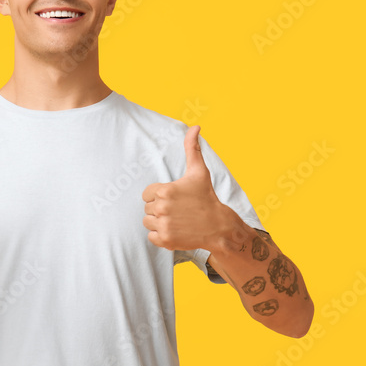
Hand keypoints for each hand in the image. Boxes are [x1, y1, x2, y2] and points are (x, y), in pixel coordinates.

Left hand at [141, 125, 235, 250]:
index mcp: (164, 190)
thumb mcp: (199, 171)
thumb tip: (195, 126)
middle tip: (178, 210)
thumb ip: (192, 148)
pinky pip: (151, 236)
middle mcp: (162, 207)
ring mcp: (163, 225)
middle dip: (160, 209)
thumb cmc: (206, 197)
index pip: (147, 194)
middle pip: (147, 208)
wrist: (218, 226)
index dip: (158, 195)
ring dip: (158, 222)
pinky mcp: (165, 240)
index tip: (173, 198)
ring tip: (176, 219)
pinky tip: (174, 229)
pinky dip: (160, 235)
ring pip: (148, 222)